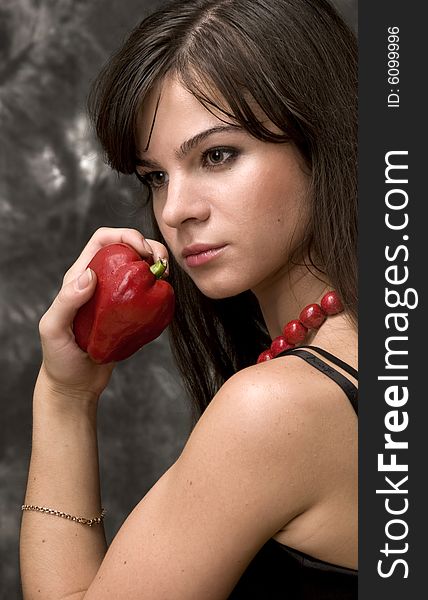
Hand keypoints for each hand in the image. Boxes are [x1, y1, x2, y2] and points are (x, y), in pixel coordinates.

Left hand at [38, 227, 168, 400]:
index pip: (103, 240)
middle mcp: (101, 280)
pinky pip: (148, 294)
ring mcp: (117, 297)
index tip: (143, 250)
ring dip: (157, 265)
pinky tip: (166, 296)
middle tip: (162, 265)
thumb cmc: (59, 359)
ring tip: (166, 277)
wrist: (75, 385)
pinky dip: (161, 290)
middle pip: (127, 248)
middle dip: (149, 246)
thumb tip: (89, 276)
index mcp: (81, 275)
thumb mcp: (54, 329)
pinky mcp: (130, 314)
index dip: (125, 235)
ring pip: (140, 268)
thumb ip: (67, 301)